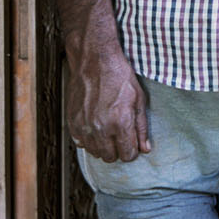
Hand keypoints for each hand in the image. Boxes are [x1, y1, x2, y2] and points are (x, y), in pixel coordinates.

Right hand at [65, 33, 149, 162]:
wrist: (95, 61)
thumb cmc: (119, 77)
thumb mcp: (139, 99)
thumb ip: (142, 127)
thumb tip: (145, 149)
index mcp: (121, 123)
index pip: (127, 154)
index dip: (132, 150)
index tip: (132, 142)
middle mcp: (101, 128)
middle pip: (110, 157)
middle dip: (118, 150)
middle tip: (120, 136)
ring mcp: (85, 126)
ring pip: (95, 152)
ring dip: (103, 146)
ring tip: (108, 130)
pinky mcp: (73, 122)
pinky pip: (80, 143)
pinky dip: (88, 139)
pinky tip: (95, 127)